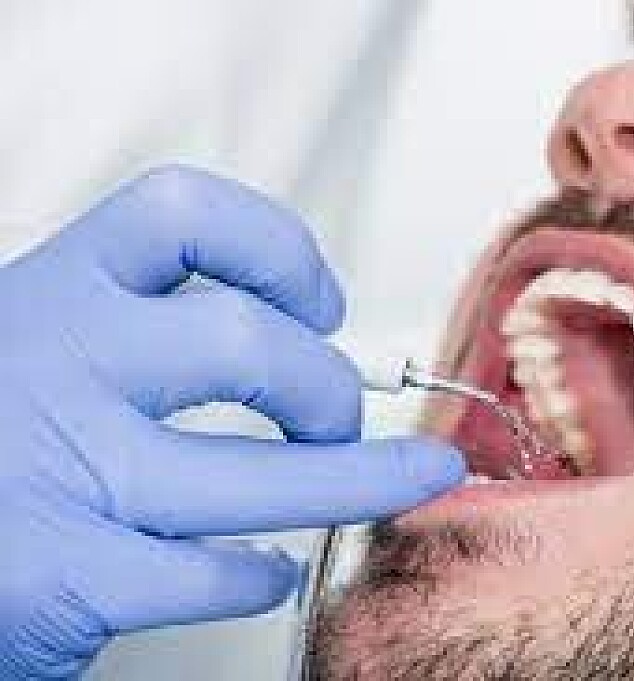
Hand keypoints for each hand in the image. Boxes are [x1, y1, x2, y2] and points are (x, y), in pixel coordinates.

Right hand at [0, 166, 463, 677]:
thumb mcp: (32, 343)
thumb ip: (130, 329)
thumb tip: (279, 333)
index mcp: (53, 290)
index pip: (186, 215)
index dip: (280, 249)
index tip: (322, 299)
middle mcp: (56, 362)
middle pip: (249, 344)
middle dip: (328, 385)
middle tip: (341, 415)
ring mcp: (62, 470)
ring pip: (263, 472)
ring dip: (359, 478)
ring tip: (400, 479)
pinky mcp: (66, 574)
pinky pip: (215, 572)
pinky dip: (260, 575)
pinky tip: (264, 571)